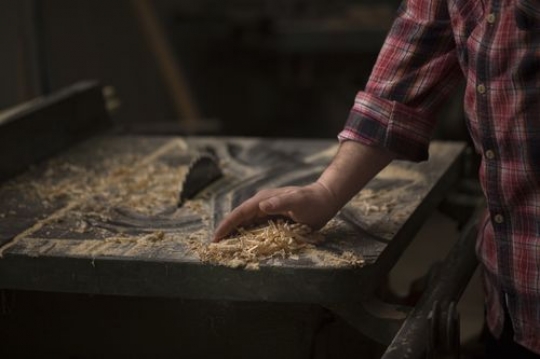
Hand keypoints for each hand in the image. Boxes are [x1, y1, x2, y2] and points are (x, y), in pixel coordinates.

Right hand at [213, 182, 339, 241]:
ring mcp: (267, 211)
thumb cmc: (313, 201)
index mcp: (263, 200)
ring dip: (235, 234)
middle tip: (215, 246)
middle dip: (226, 231)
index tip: (216, 237)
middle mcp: (262, 205)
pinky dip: (247, 236)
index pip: (240, 213)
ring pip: (246, 224)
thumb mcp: (298, 201)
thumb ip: (281, 203)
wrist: (325, 199)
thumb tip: (261, 206)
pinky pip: (256, 228)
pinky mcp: (273, 218)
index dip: (227, 225)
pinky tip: (243, 245)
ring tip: (224, 248)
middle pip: (239, 218)